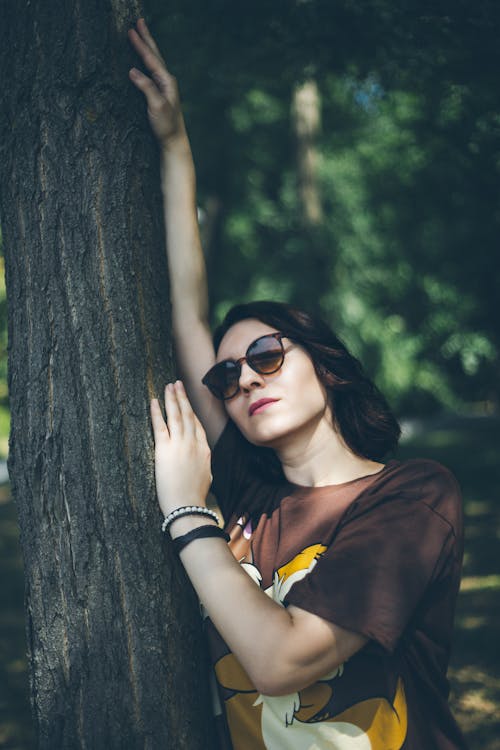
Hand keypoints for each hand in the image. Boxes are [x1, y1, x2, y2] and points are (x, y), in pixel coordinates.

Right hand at [128, 19, 185, 146]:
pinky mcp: (160, 93)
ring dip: (147, 47)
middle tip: (139, 21)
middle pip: (154, 54)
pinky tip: (144, 60)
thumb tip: (132, 71)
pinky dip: (147, 61)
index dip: (140, 45)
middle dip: (146, 38)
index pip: (151, 59)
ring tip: (141, 34)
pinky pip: (151, 70)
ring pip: (154, 61)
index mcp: (167, 81)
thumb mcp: (156, 107)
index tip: (130, 31)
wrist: (174, 141)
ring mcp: (164, 86)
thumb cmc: (166, 126)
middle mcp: (167, 81)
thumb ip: (146, 87)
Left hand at [150, 381, 212, 517]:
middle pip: (187, 415)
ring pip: (176, 415)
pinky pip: (160, 425)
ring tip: (169, 386)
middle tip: (177, 384)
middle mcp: (193, 443)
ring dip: (172, 398)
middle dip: (182, 398)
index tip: (186, 401)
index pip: (197, 425)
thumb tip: (201, 462)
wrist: (187, 506)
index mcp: (204, 450)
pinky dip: (156, 411)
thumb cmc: (194, 497)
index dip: (191, 411)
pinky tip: (153, 401)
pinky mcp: (165, 449)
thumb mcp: (206, 477)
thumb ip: (203, 464)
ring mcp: (180, 444)